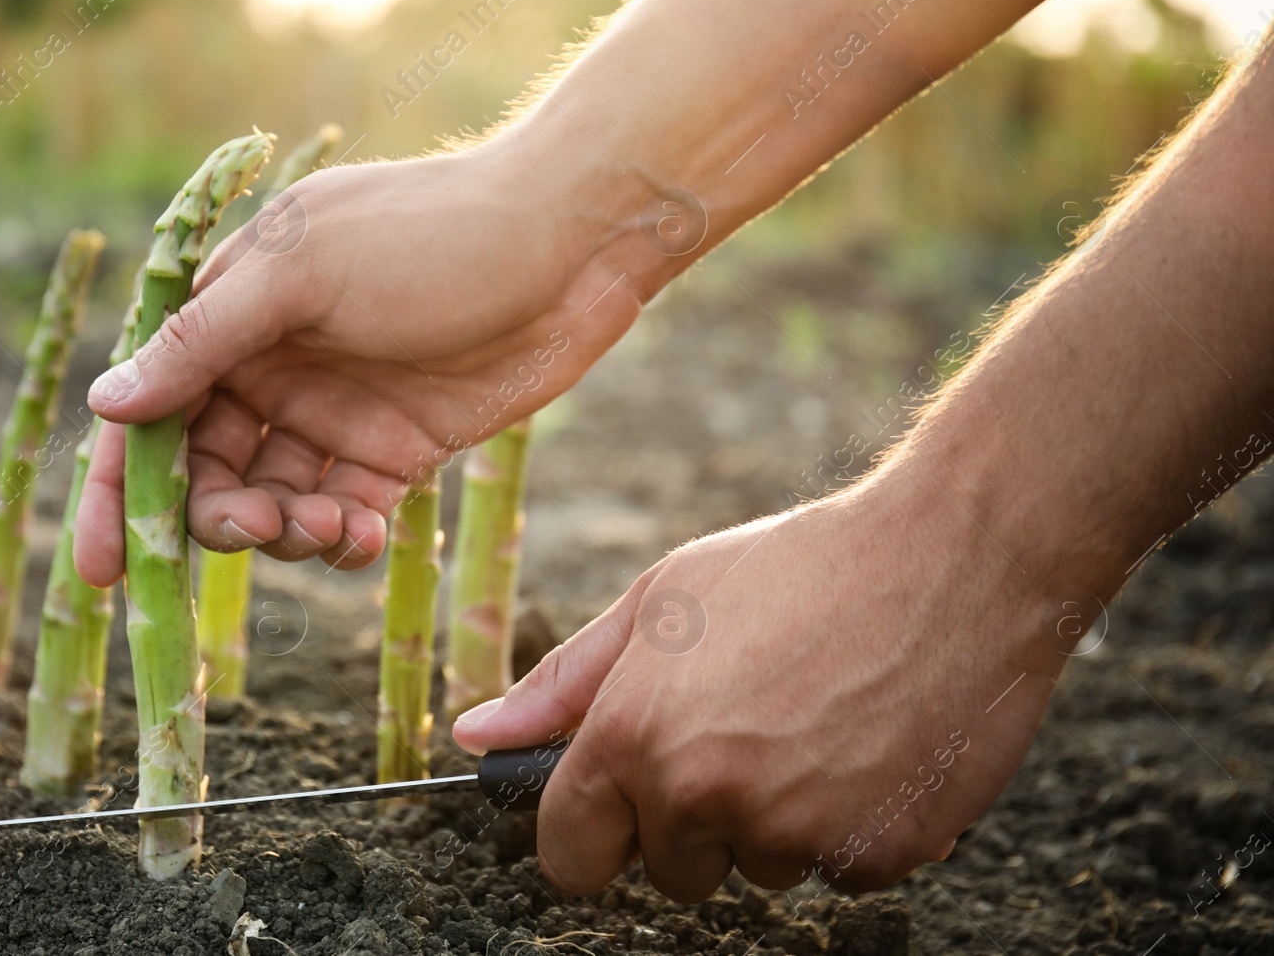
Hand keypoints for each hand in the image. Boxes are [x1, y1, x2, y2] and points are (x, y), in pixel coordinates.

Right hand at [74, 135, 652, 583]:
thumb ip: (204, 342)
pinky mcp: (396, 447)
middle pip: (207, 471)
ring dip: (284, 530)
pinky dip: (340, 537)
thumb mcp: (304, 274)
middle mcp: (272, 366)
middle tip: (257, 527)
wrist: (571, 243)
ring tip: (326, 523)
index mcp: (233, 312)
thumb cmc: (431, 236)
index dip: (118, 492)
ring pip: (274, 501)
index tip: (99, 572)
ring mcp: (334, 411)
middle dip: (217, 515)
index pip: (151, 412)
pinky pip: (342, 513)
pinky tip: (357, 533)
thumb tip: (104, 404)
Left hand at [453, 468, 1098, 900]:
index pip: (569, 855)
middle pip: (670, 869)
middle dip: (694, 817)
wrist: (954, 558)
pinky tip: (869, 743)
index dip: (588, 834)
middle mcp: (704, 796)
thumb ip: (561, 684)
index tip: (615, 814)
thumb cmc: (798, 567)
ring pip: (758, 865)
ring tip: (817, 718)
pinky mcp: (877, 856)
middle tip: (746, 725)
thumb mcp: (661, 601)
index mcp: (635, 736)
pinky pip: (838, 868)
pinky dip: (850, 823)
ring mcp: (795, 834)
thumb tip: (474, 736)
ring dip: (777, 815)